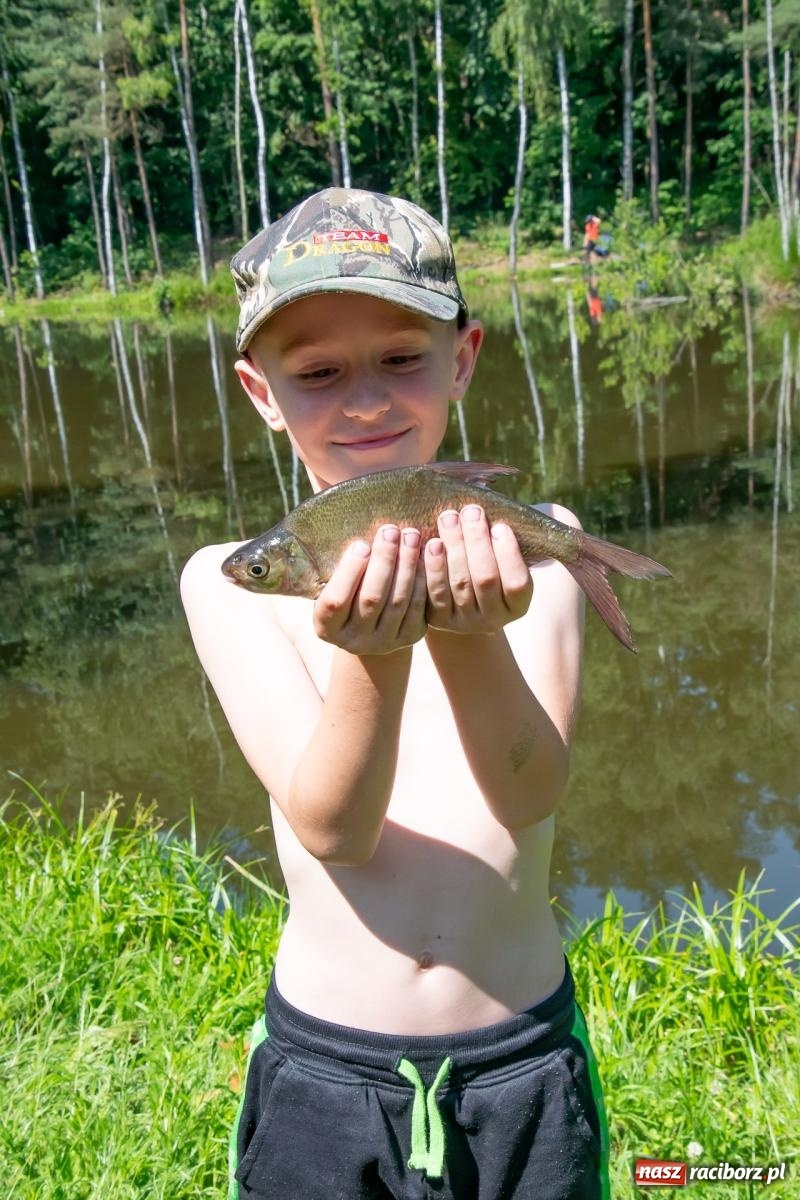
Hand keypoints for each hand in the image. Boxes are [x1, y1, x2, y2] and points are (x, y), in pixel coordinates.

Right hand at [314, 525, 426, 654]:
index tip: (361, 544)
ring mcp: (383, 642)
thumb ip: (340, 565)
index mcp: (327, 627)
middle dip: (383, 561)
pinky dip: (421, 579)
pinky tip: (424, 555)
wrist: (372, 626)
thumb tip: (354, 525)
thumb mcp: (334, 584)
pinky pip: (418, 607)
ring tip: (410, 536)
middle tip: (391, 531)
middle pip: (371, 599)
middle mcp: (354, 640)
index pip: (335, 602)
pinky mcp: (409, 637)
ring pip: (398, 601)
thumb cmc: (348, 592)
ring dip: (406, 565)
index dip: (348, 573)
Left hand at [424, 505, 532, 633]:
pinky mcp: (438, 619)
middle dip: (478, 541)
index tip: (500, 525)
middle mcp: (493, 619)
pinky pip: (433, 592)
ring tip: (448, 518)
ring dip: (453, 546)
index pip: (518, 583)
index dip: (509, 554)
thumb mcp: (507, 552)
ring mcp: (464, 622)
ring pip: (459, 583)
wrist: (461, 593)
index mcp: (517, 605)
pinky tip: (430, 542)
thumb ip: (514, 533)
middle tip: (471, 511)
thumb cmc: (490, 559)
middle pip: (486, 579)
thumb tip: (517, 497)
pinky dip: (431, 565)